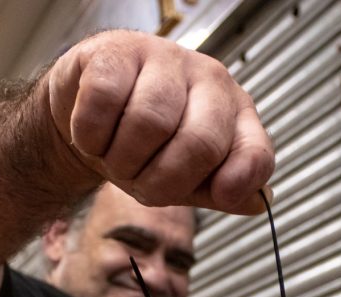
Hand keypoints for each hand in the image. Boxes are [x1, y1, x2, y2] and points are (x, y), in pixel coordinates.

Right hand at [47, 30, 274, 214]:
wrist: (84, 111)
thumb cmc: (141, 145)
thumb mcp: (183, 178)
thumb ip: (218, 190)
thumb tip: (256, 200)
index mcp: (234, 113)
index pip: (254, 150)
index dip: (240, 179)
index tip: (221, 194)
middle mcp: (207, 79)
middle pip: (200, 143)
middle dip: (160, 182)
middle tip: (137, 183)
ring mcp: (163, 58)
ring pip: (149, 122)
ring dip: (120, 161)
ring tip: (112, 158)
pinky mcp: (115, 51)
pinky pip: (104, 101)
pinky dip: (90, 136)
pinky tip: (91, 135)